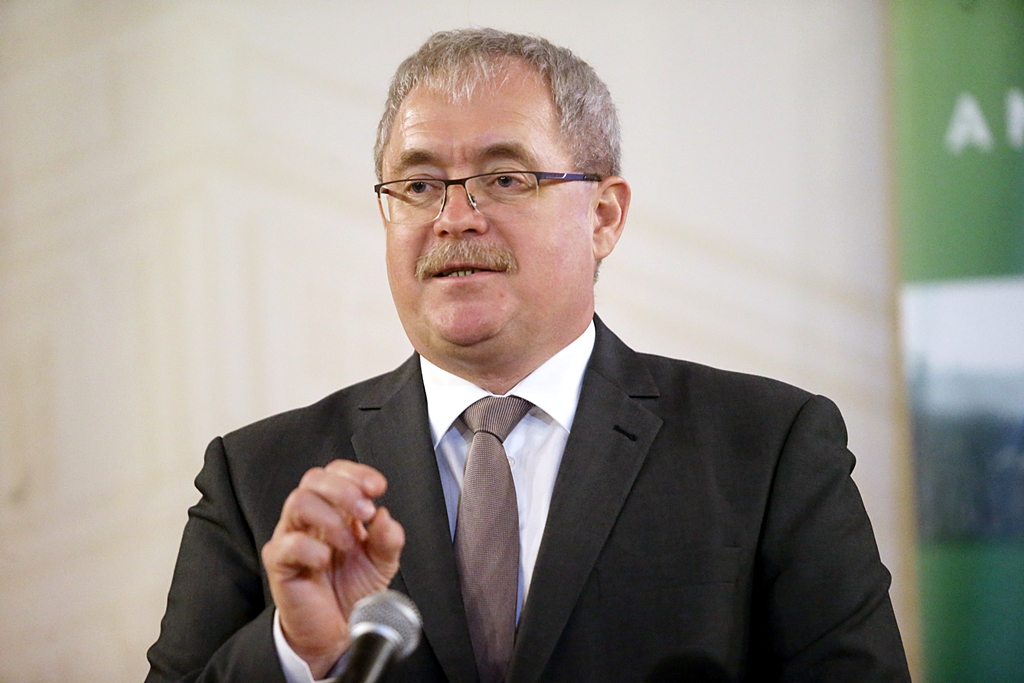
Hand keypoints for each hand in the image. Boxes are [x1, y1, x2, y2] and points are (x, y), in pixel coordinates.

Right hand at [262, 460, 404, 677]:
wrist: (337, 632)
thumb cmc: (353, 590)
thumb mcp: (383, 562)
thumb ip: (389, 538)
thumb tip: (385, 515)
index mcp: (336, 509)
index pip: (337, 473)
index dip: (356, 473)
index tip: (378, 487)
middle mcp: (312, 518)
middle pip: (314, 478)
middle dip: (344, 489)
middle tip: (365, 512)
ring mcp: (292, 537)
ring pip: (298, 502)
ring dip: (329, 517)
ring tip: (347, 542)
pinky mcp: (279, 563)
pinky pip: (286, 543)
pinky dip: (310, 548)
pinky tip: (325, 560)